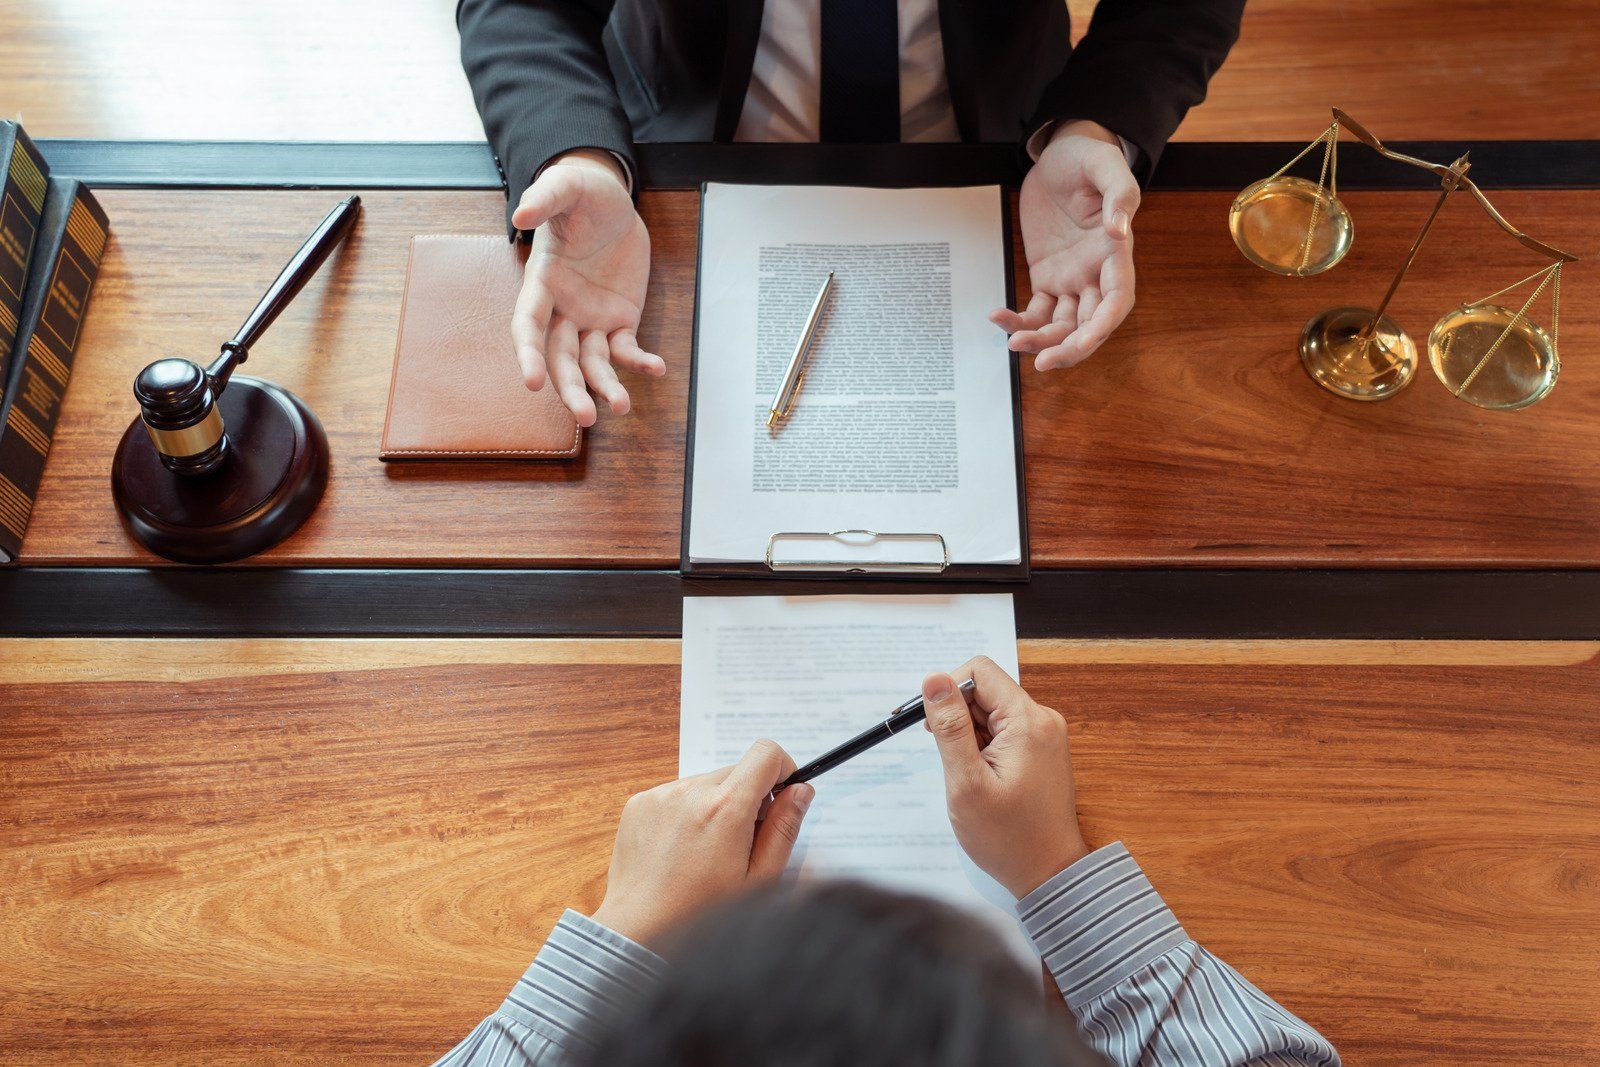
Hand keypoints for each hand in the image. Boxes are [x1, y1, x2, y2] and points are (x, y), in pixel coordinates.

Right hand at [511, 149, 663, 426]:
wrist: (613, 202)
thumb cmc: (582, 193)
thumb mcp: (567, 186)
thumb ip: (546, 198)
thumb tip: (521, 215)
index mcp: (542, 283)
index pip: (528, 326)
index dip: (528, 355)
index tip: (530, 382)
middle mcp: (562, 310)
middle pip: (561, 359)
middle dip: (571, 389)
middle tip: (586, 417)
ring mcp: (591, 319)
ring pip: (592, 363)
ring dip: (604, 387)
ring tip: (621, 407)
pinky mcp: (620, 320)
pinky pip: (627, 349)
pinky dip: (640, 362)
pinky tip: (656, 369)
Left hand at [590, 740, 814, 946]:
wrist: (639, 929)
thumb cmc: (701, 913)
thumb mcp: (758, 878)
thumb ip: (784, 828)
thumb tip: (801, 790)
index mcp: (726, 808)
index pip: (766, 753)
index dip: (782, 770)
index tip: (780, 797)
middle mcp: (691, 791)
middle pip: (737, 770)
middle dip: (748, 797)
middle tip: (742, 841)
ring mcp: (661, 795)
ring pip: (706, 782)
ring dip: (716, 805)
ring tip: (706, 851)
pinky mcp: (640, 803)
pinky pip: (676, 793)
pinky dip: (686, 812)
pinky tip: (681, 849)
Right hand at [923, 657, 1089, 897]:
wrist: (1049, 874)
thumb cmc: (1008, 837)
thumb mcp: (966, 781)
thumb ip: (949, 726)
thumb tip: (934, 679)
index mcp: (1027, 720)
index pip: (979, 671)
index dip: (947, 690)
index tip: (931, 725)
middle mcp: (1041, 719)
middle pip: (985, 690)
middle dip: (956, 716)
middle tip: (945, 757)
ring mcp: (1044, 735)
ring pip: (991, 711)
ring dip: (968, 735)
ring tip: (965, 775)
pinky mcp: (1040, 750)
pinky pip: (1002, 731)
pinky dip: (982, 746)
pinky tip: (978, 777)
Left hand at [995, 120, 1139, 370]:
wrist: (1060, 153)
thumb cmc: (1088, 157)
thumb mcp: (1106, 166)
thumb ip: (1120, 196)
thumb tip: (1118, 230)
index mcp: (1116, 254)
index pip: (1117, 300)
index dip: (1103, 326)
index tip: (1083, 342)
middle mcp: (1097, 274)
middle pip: (1090, 325)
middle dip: (1069, 348)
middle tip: (1042, 362)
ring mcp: (1072, 279)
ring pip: (1062, 325)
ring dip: (1041, 341)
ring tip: (1013, 344)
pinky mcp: (1047, 277)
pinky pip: (1035, 311)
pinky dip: (1018, 321)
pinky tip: (997, 317)